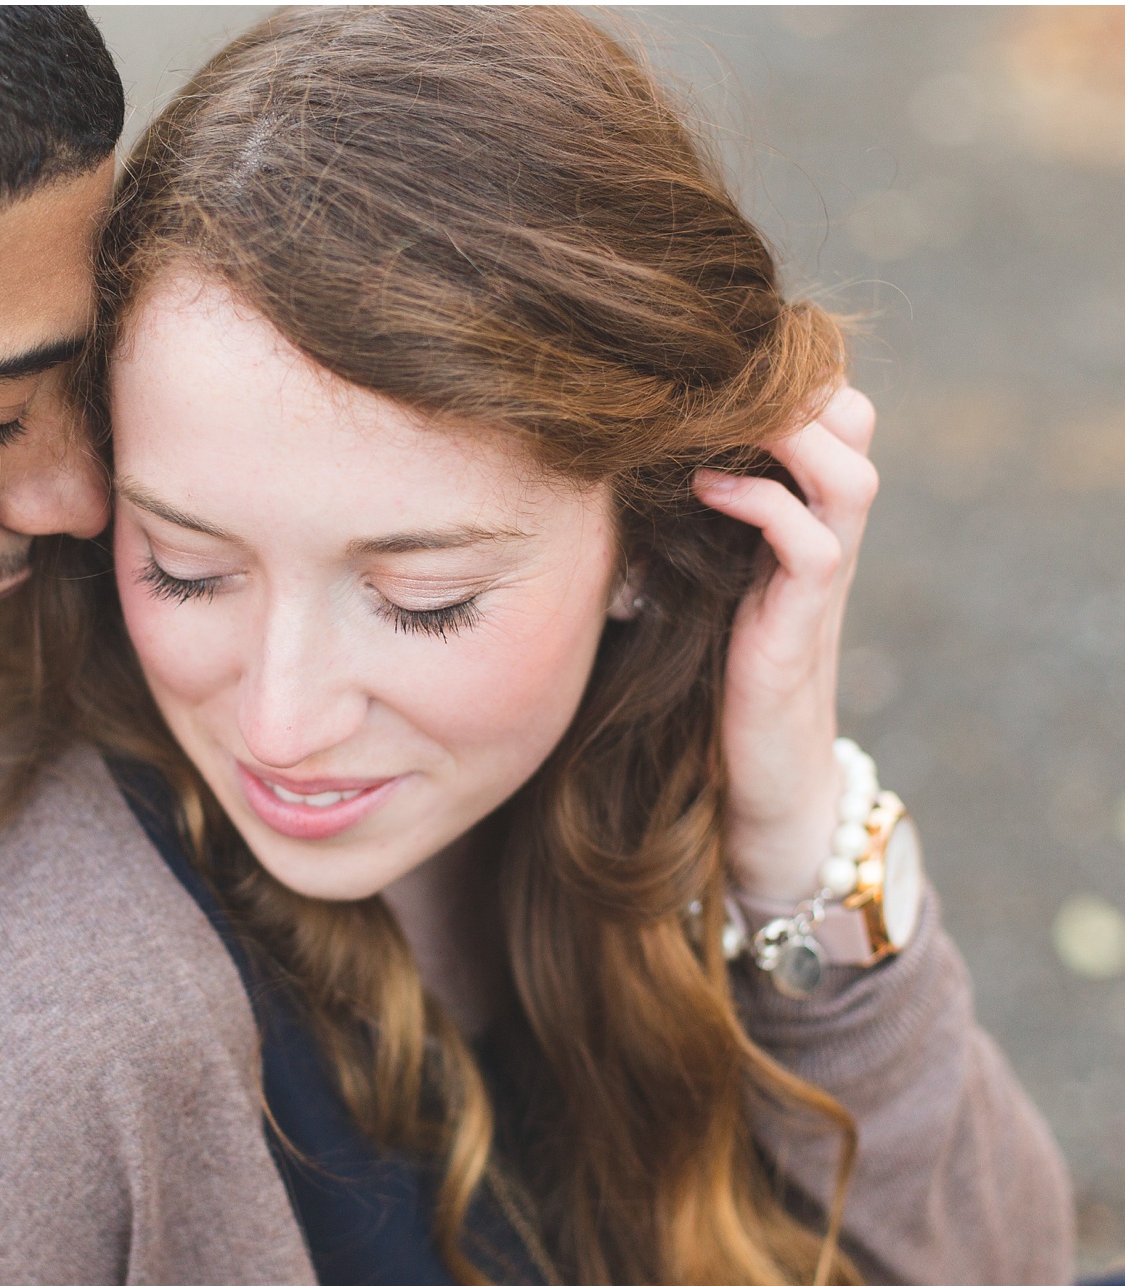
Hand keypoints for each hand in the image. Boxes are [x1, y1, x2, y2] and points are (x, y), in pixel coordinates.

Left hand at [693, 386, 878, 901]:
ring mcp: (822, 580)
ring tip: (720, 414)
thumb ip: (664, 519)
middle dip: (795, 381)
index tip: (702, 350)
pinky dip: (768, 505)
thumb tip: (584, 455)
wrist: (748, 785)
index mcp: (792, 514)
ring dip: (789, 431)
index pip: (821, 407)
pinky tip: (709, 486)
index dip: (779, 367)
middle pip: (850, 417)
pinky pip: (818, 543)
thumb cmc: (699, 680)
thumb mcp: (679, 576)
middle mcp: (821, 534)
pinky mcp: (805, 625)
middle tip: (718, 366)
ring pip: (851, 471)